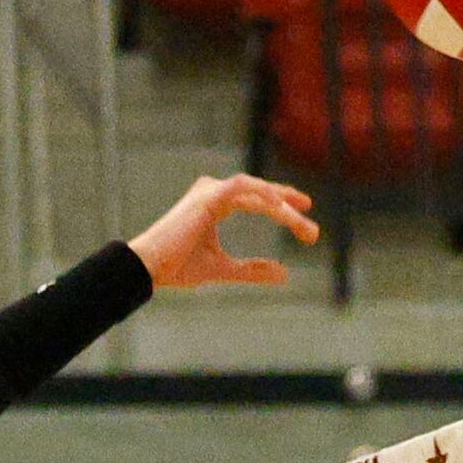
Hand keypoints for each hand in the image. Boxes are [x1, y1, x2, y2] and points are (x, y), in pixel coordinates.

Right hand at [128, 174, 317, 288]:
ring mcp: (210, 190)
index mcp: (215, 204)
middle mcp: (213, 192)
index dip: (282, 205)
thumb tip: (284, 274)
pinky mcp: (208, 196)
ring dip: (281, 206)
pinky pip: (243, 188)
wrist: (150, 268)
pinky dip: (263, 195)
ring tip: (302, 224)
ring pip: (256, 191)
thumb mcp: (223, 268)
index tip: (304, 215)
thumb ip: (252, 269)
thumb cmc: (178, 267)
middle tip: (312, 231)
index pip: (256, 199)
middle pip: (260, 194)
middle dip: (289, 208)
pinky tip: (281, 208)